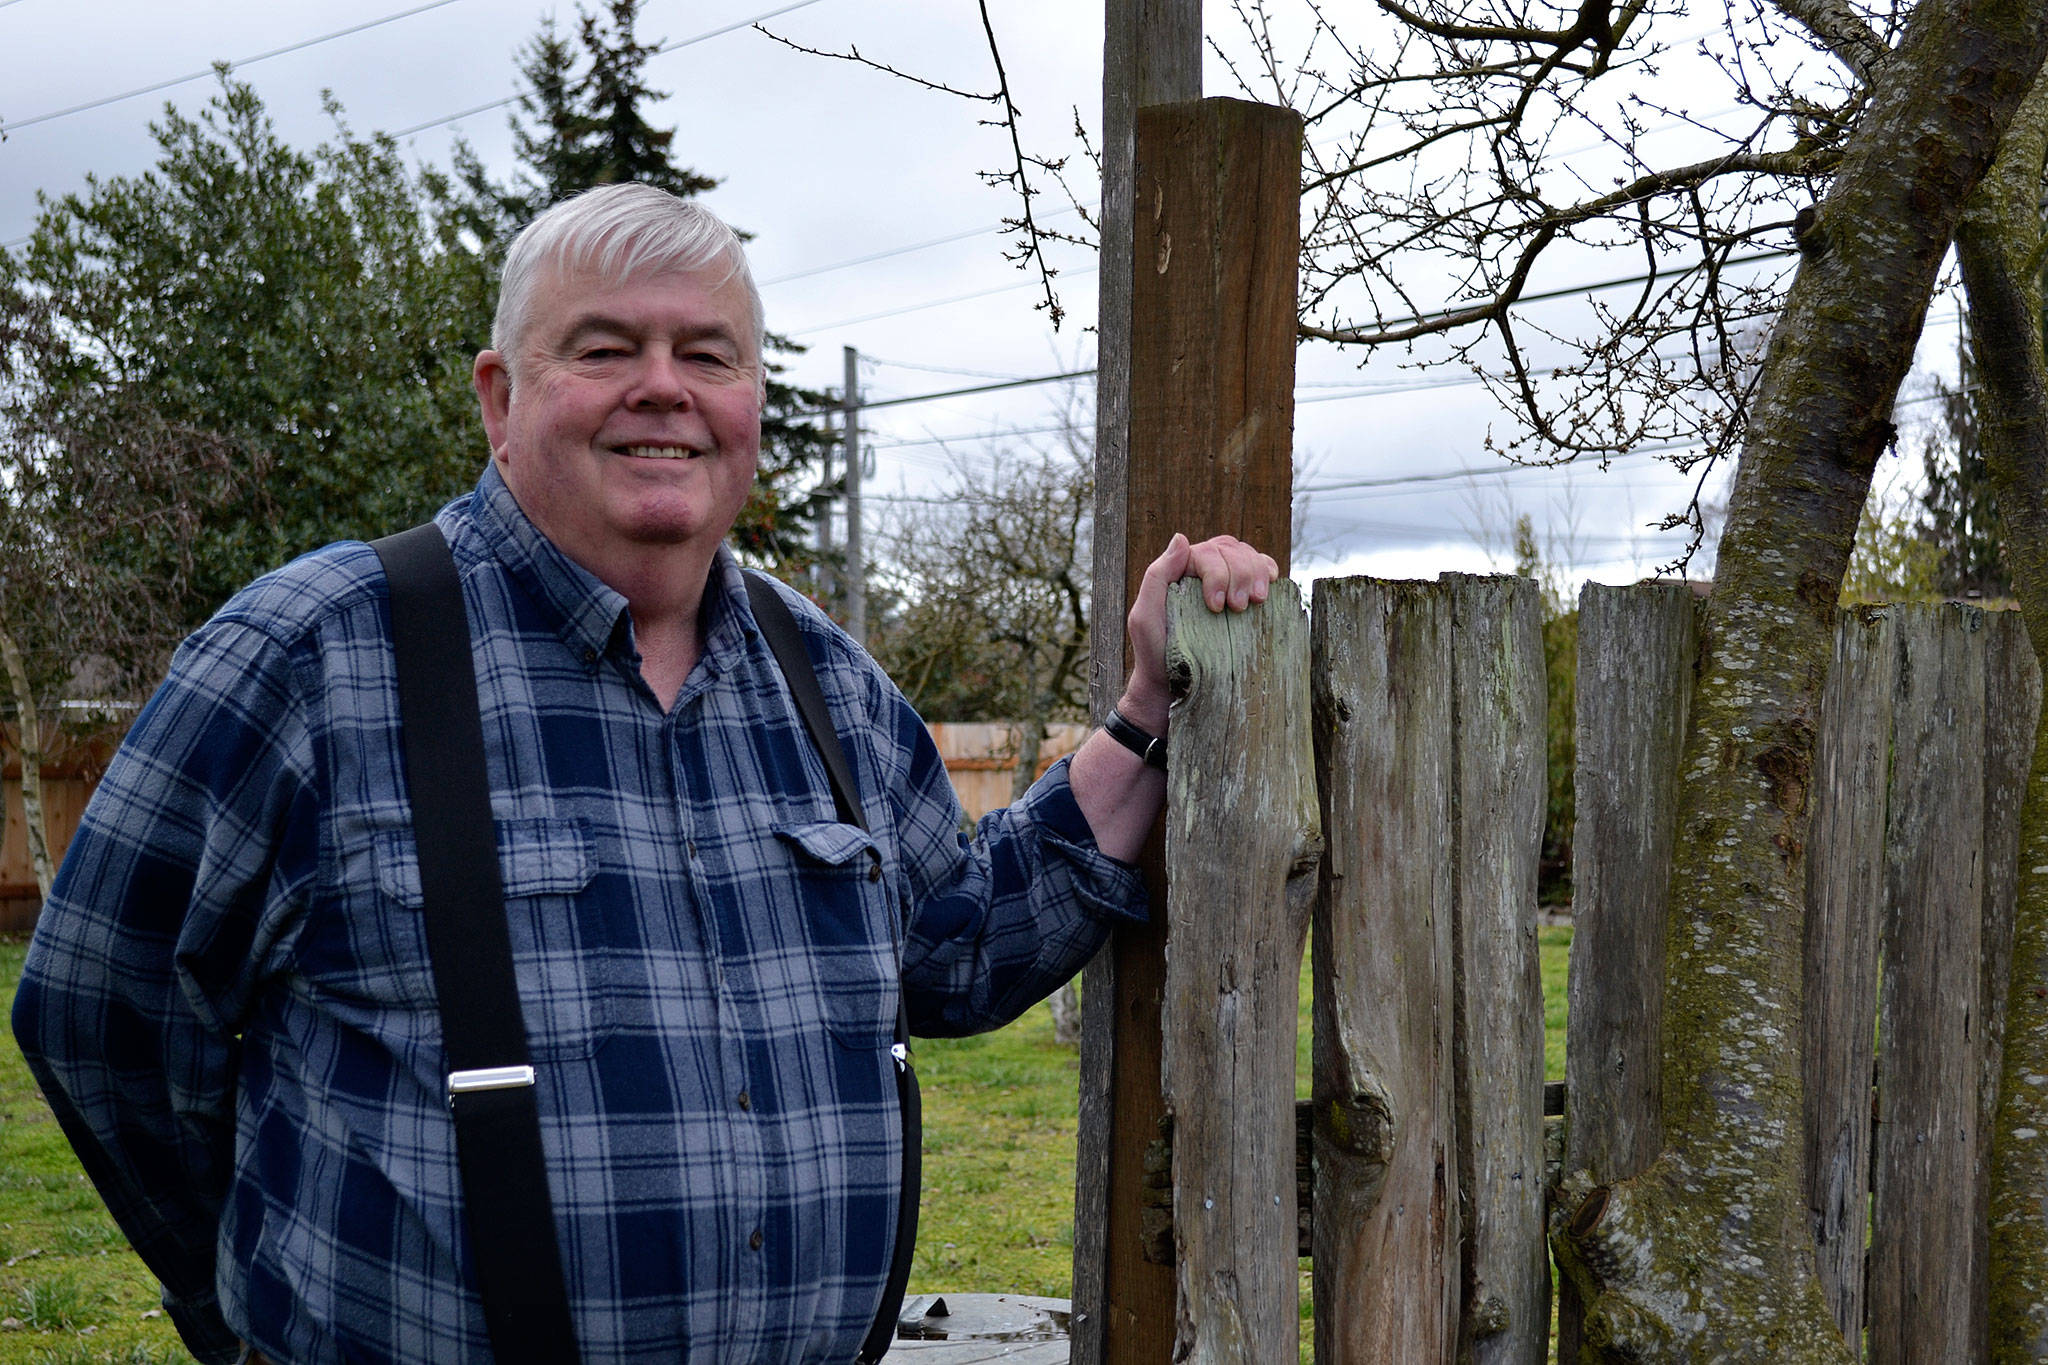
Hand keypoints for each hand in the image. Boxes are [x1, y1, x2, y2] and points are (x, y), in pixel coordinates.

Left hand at [1121, 533, 1280, 729]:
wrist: (1174, 687)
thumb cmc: (1157, 654)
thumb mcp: (1145, 616)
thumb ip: (1157, 575)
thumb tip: (1181, 538)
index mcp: (1180, 572)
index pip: (1207, 553)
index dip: (1217, 573)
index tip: (1217, 607)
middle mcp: (1203, 572)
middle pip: (1231, 550)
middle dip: (1239, 574)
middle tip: (1239, 607)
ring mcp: (1226, 583)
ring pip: (1248, 555)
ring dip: (1256, 573)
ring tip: (1257, 601)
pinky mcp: (1244, 599)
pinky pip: (1261, 570)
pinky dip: (1268, 570)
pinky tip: (1269, 587)